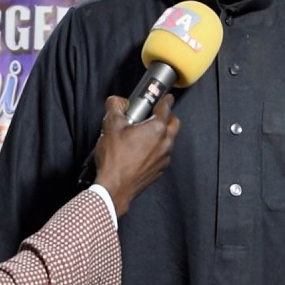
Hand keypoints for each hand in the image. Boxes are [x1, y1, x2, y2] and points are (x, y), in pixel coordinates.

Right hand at [92, 93, 179, 217]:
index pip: (166, 108)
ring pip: (169, 140)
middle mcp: (165, 143)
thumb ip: (115, 108)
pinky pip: (162, 155)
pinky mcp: (159, 170)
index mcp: (156, 129)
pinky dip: (155, 150)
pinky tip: (140, 152)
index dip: (165, 100)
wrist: (114, 187)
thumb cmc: (115, 159)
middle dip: (167, 117)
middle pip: (174, 124)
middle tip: (154, 115)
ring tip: (143, 135)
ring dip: (161, 135)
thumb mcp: (110, 126)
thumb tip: (117, 102)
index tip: (165, 97)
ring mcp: (164, 158)